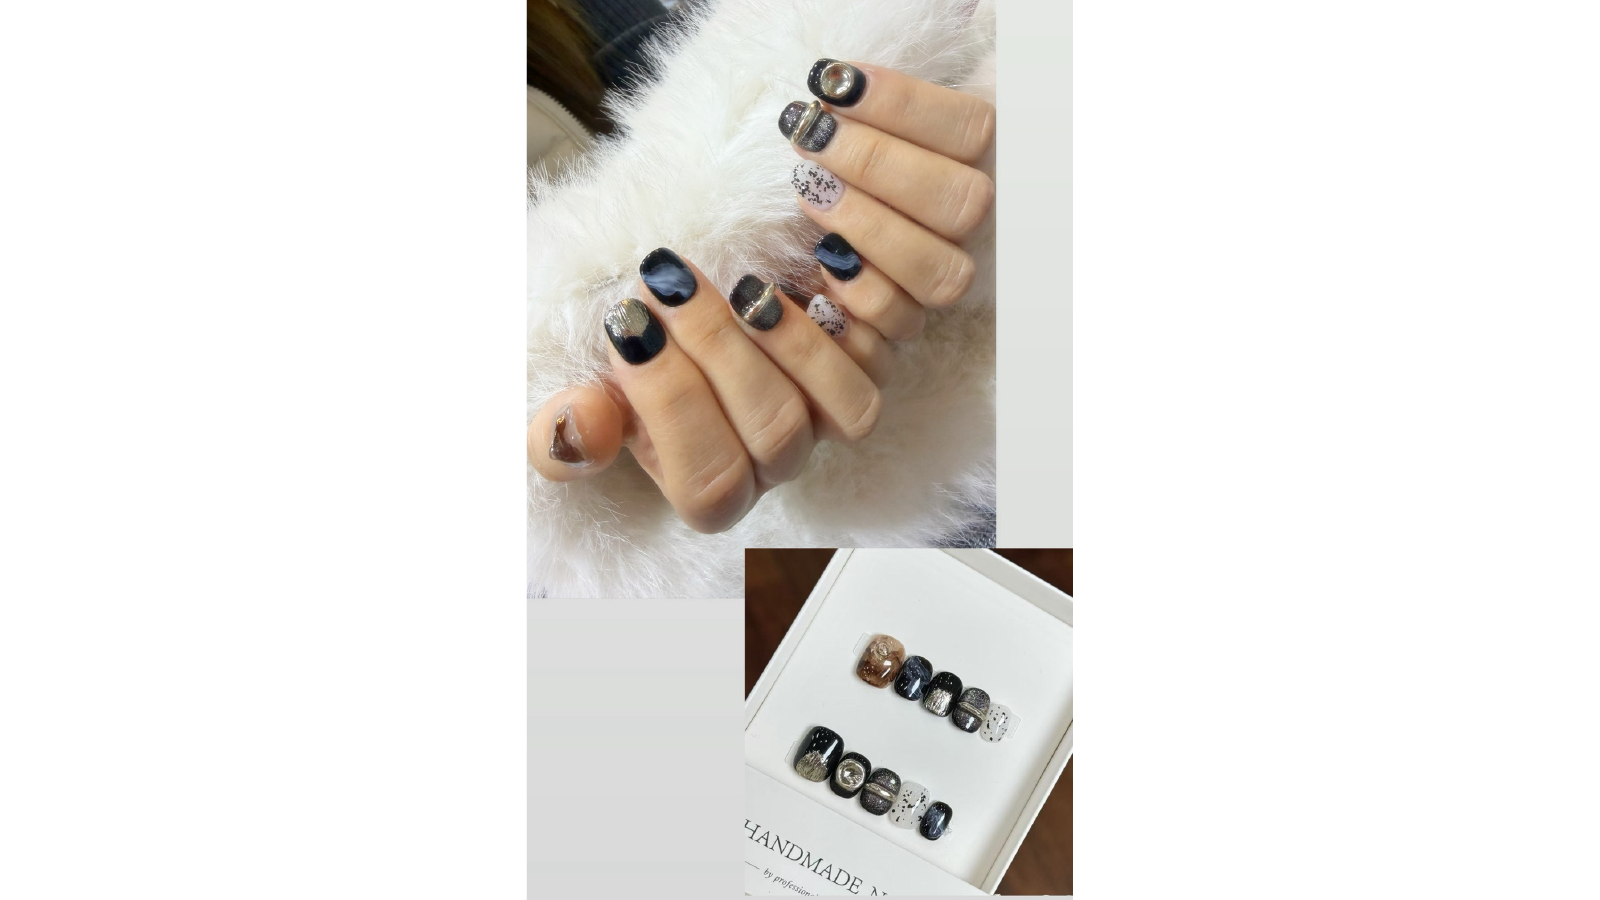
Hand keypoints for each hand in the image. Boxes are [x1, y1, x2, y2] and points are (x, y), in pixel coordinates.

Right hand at [527, 249, 888, 532]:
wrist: (685, 309)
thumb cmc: (636, 359)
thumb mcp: (587, 394)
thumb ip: (566, 433)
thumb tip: (576, 427)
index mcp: (712, 487)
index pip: (709, 483)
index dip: (673, 409)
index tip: (628, 326)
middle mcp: (780, 460)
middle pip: (776, 435)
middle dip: (719, 354)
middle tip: (670, 283)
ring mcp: (830, 414)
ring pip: (848, 408)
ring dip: (798, 344)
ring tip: (745, 286)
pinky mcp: (869, 361)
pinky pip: (888, 350)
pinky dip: (859, 306)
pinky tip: (816, 258)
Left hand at [781, 59, 995, 340]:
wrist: (823, 215)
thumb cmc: (849, 152)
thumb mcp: (878, 113)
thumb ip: (888, 95)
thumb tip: (852, 74)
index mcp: (986, 157)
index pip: (971, 129)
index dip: (903, 105)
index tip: (832, 83)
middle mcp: (982, 221)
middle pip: (964, 202)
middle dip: (878, 165)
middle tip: (812, 137)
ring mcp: (952, 273)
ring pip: (940, 271)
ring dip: (869, 228)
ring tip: (805, 188)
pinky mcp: (912, 319)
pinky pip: (902, 322)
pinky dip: (859, 292)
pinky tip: (818, 255)